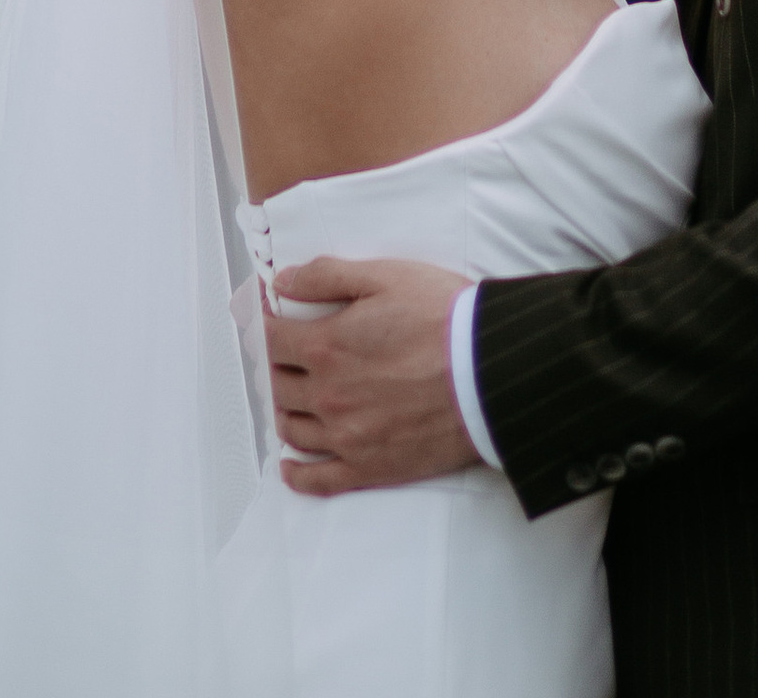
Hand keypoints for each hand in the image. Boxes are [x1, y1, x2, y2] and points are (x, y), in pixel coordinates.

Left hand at [265, 255, 476, 495]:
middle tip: (286, 357)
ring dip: (286, 412)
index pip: (273, 339)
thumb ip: (327, 276)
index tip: (271, 320)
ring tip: (293, 400)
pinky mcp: (369, 468)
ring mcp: (346, 436)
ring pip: (293, 430)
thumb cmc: (443, 318)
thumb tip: (281, 282)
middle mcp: (328, 395)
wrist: (489, 373)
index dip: (268, 325)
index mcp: (327, 346)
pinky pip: (318, 480)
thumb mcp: (385, 276)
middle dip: (278, 367)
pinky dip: (297, 474)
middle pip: (279, 385)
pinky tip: (291, 465)